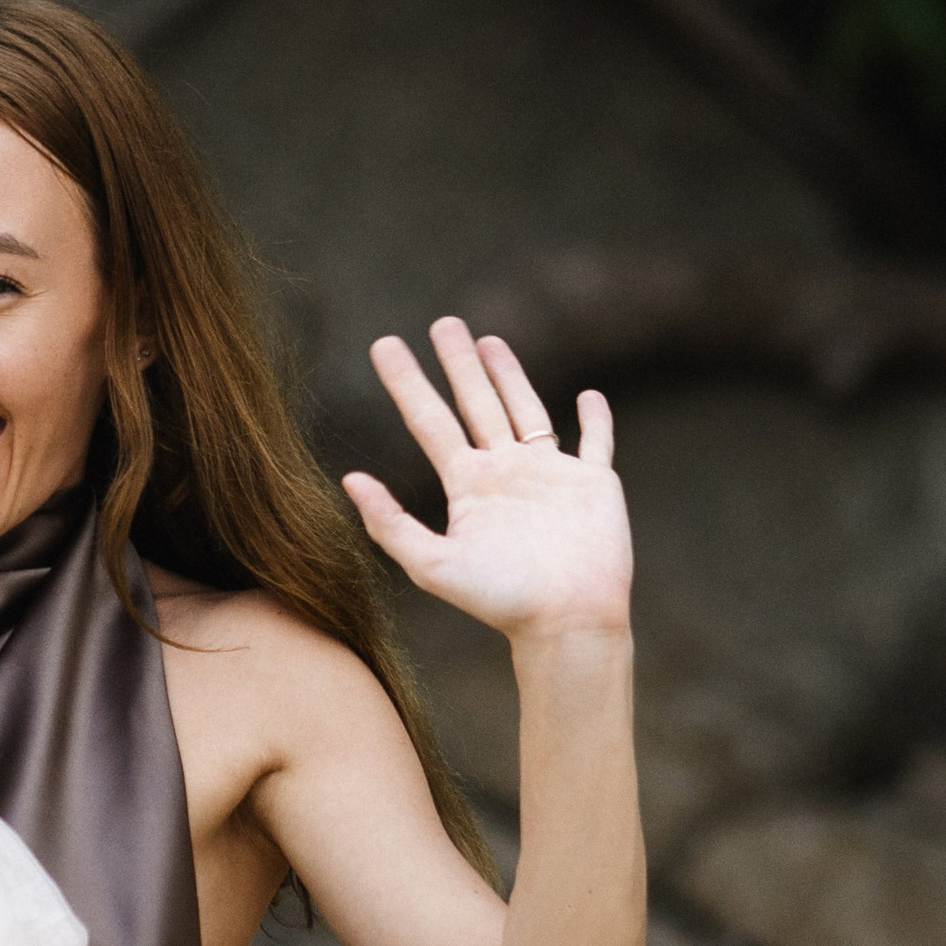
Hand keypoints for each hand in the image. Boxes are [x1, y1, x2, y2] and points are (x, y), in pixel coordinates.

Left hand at [344, 321, 631, 645]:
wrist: (566, 622)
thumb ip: (390, 524)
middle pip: (476, 404)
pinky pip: (596, 442)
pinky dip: (595, 419)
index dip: (407, 383)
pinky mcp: (594, 484)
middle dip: (459, 365)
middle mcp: (505, 473)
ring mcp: (550, 476)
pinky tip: (589, 397)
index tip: (384, 344)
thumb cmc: (500, 601)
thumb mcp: (433, 565)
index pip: (429, 421)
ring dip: (510, 376)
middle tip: (444, 323)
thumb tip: (349, 479)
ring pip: (526, 410)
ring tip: (489, 341)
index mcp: (468, 487)